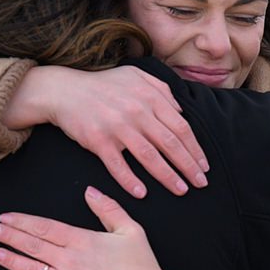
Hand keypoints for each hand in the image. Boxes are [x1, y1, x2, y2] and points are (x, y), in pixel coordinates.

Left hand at [0, 186, 170, 269]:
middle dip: (10, 236)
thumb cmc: (143, 267)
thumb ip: (108, 208)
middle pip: (33, 245)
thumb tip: (90, 191)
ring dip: (11, 260)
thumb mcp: (131, 230)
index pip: (45, 227)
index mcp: (83, 241)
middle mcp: (70, 261)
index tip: (7, 217)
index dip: (23, 221)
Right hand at [3, 66, 207, 198]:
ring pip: (149, 156)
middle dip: (189, 166)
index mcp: (150, 97)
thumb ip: (162, 90)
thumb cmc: (104, 85)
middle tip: (200, 183)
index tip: (204, 166)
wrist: (64, 90)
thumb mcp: (137, 76)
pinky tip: (142, 193)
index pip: (181, 127)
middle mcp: (137, 112)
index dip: (195, 149)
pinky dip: (130, 180)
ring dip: (168, 176)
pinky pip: (117, 165)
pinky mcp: (98, 140)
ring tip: (181, 190)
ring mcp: (117, 127)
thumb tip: (182, 110)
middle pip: (170, 144)